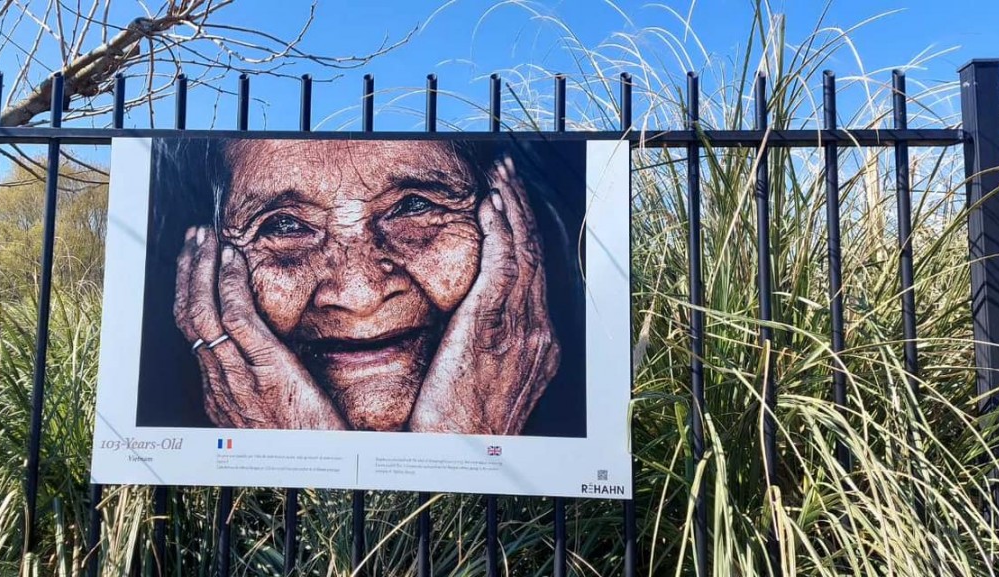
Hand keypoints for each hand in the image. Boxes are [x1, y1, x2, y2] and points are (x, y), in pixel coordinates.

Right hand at [174, 226, 347, 429]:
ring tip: (205, 237)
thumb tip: (264, 363)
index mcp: (219, 395)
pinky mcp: (267, 369)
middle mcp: (220, 384)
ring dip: (201, 268)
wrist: (326, 468)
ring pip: (204, 314)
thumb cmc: (306, 443)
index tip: (193, 266)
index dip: (187, 295)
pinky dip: (229, 284)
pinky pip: (238, 319)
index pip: (192, 336)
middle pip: (188, 318)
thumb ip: (258, 388)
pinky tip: (231, 259)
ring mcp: (239, 377)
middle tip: (192, 239)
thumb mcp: (270, 416)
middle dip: (186, 273)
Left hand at [408, 157, 560, 434]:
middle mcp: (538, 333)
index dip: (525, 235)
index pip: (536, 276)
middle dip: (521, 210)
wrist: (459, 455)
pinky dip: (500, 228)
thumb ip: (483, 352)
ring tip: (499, 176)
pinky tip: (489, 204)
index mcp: (539, 348)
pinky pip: (504, 262)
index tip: (509, 207)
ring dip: (511, 208)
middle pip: (536, 255)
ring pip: (523, 251)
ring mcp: (520, 327)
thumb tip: (467, 333)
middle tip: (507, 175)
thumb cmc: (459, 429)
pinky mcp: (493, 323)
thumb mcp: (482, 385)